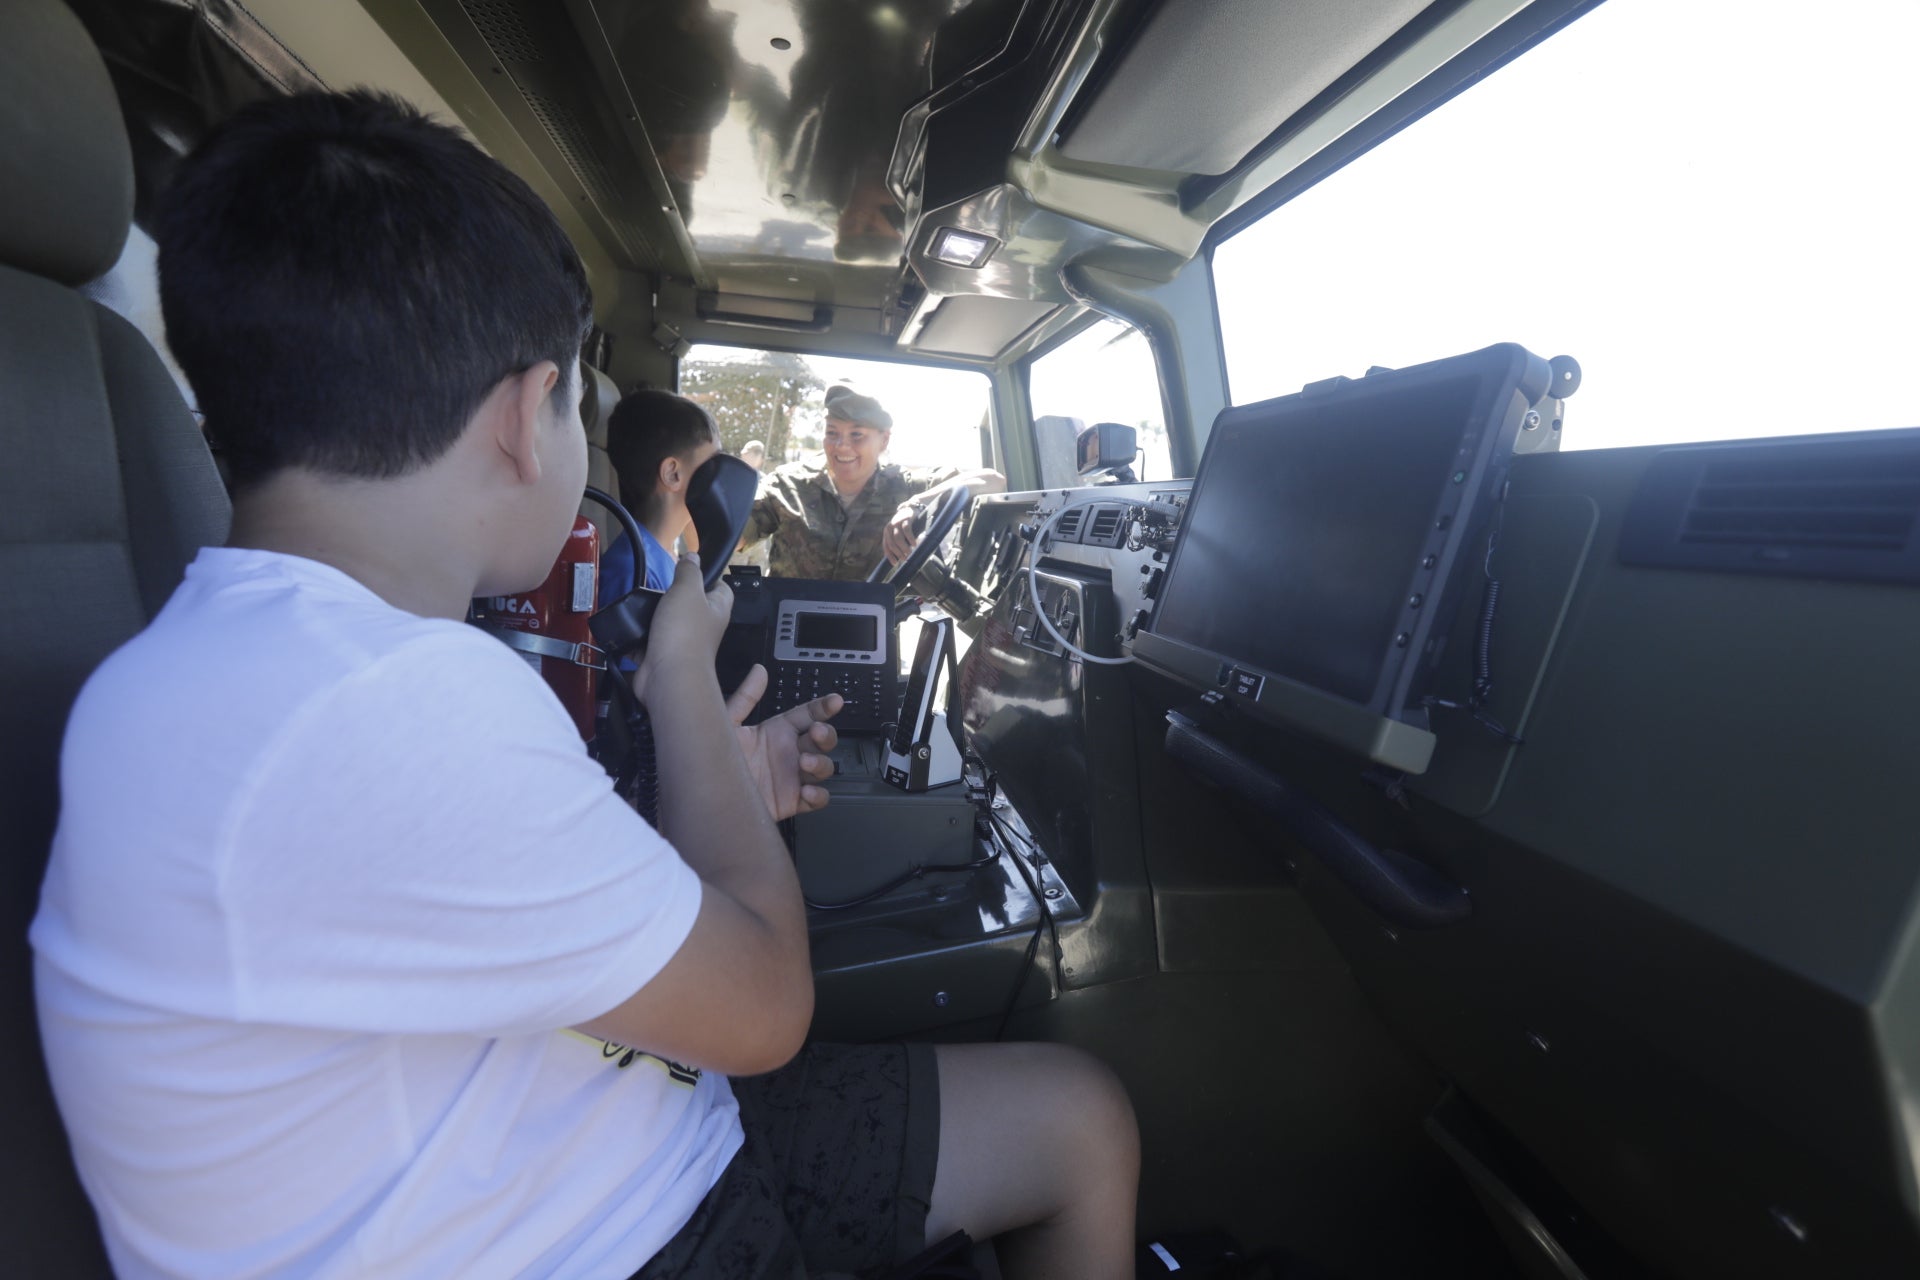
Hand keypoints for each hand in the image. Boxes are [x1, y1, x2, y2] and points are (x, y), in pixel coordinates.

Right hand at [633, 555, 730, 703]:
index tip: (689, 569)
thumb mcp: (687, 590)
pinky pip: (645, 641)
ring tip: (637, 601)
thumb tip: (694, 557)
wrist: (667, 676)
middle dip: (671, 595)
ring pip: (664, 621)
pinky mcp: (659, 656)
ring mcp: (680, 642)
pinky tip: (624, 624)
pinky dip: (635, 636)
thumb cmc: (684, 630)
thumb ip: (689, 571)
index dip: (709, 576)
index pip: (721, 587)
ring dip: (650, 614)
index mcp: (716, 609)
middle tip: (655, 585)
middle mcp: (702, 626)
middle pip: (688, 604)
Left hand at [725, 664, 840, 819]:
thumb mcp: (726, 724)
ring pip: (824, 767)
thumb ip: (746, 697)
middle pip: (822, 739)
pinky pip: (816, 798)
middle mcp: (787, 753)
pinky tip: (808, 791)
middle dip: (826, 734)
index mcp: (776, 732)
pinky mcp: (791, 801)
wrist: (705, 797)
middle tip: (816, 732)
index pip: (807, 714)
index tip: (834, 701)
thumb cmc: (711, 760)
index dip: (823, 707)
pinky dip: (818, 795)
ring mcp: (791, 777)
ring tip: (805, 762)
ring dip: (821, 763)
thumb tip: (759, 671)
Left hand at [883, 500, 919, 564]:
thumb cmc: (904, 525)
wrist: (910, 509)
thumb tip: (899, 558)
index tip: (895, 564)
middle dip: (898, 553)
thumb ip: (897, 542)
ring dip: (904, 548)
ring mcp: (897, 523)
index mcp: (886, 533)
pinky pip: (907, 531)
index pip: (886, 547)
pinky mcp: (905, 519)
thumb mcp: (898, 533)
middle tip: (905, 559)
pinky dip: (910, 539)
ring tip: (910, 553)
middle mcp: (889, 528)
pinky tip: (914, 544)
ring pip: (898, 539)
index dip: (890, 556)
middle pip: (892, 544)